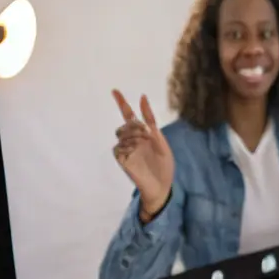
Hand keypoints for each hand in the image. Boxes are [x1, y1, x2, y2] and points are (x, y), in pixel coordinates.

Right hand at [111, 90, 174, 219]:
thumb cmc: (164, 166)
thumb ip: (152, 123)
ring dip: (131, 136)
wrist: (162, 187)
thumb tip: (143, 99)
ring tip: (141, 145)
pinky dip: (126, 147)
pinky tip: (134, 152)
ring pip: (120, 134)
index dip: (122, 103)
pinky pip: (117, 148)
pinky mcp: (122, 161)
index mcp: (143, 135)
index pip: (129, 116)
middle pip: (125, 124)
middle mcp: (133, 141)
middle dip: (134, 125)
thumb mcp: (162, 143)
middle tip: (145, 134)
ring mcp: (127, 150)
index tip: (115, 91)